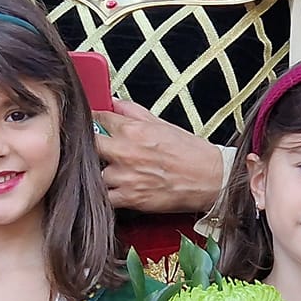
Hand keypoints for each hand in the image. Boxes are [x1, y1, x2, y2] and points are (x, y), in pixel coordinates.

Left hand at [95, 100, 225, 213]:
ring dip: (100, 173)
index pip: (98, 119)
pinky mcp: (130, 199)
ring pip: (95, 174)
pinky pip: (105, 197)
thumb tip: (114, 102)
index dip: (94, 121)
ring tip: (112, 172)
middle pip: (89, 146)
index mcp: (133, 130)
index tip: (94, 124)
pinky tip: (115, 190)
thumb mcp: (163, 124)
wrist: (210, 179)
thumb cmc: (190, 152)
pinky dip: (107, 195)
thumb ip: (134, 112)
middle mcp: (125, 152)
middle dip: (92, 146)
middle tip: (100, 149)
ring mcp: (126, 177)